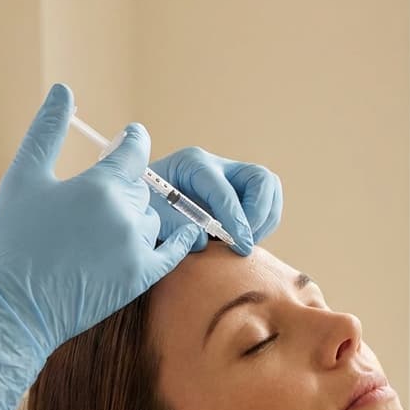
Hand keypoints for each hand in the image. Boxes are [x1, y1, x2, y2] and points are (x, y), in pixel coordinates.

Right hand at [0, 84, 199, 409]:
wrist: (11, 308)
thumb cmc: (10, 241)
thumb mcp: (22, 179)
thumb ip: (46, 131)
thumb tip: (64, 89)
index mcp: (99, 184)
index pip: (132, 150)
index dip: (132, 141)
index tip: (131, 137)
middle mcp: (124, 213)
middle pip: (139, 186)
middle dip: (124, 186)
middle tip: (101, 195)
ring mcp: (135, 247)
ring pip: (151, 218)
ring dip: (135, 217)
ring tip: (104, 230)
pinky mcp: (140, 278)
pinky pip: (173, 251)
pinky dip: (178, 240)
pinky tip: (184, 233)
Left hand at [150, 147, 283, 255]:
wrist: (140, 204)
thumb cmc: (143, 207)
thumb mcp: (150, 214)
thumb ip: (174, 225)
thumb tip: (203, 239)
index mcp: (193, 163)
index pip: (225, 190)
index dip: (236, 219)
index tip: (240, 246)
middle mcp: (217, 165)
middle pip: (260, 178)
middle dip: (258, 213)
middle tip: (245, 241)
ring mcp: (231, 176)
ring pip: (269, 188)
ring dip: (265, 218)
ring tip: (245, 242)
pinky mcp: (239, 191)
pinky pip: (267, 202)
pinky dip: (264, 222)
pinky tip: (243, 238)